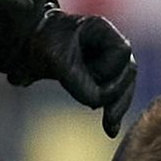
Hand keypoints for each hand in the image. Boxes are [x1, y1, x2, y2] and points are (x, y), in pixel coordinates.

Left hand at [14, 11, 136, 133]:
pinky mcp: (104, 77)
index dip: (108, 69)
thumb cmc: (43, 45)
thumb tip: (97, 102)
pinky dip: (113, 112)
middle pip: (129, 72)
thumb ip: (77, 80)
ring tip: (110, 126)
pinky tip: (111, 130)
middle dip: (117, 94)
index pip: (121, 52)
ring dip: (117, 106)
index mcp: (102, 30)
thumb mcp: (56, 61)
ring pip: (125, 87)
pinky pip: (116, 96)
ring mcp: (110, 62)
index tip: (89, 77)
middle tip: (102, 112)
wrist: (30, 46)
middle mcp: (111, 45)